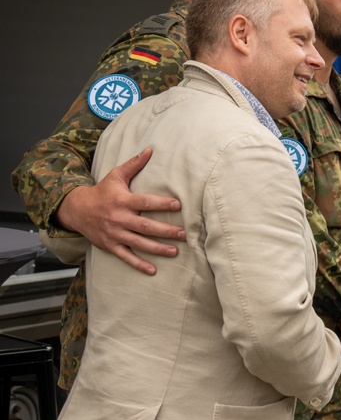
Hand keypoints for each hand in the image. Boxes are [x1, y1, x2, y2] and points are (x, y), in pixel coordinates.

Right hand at [55, 148, 184, 274]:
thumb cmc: (102, 191)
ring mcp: (114, 234)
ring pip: (139, 243)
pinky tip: (153, 270)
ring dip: (157, 249)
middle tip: (184, 234)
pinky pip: (126, 257)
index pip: (145, 202)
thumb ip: (134, 164)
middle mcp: (119, 219)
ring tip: (175, 251)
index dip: (162, 204)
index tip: (179, 205)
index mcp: (123, 201)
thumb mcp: (116, 176)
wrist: (76, 210)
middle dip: (166, 231)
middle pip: (146, 227)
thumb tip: (150, 149)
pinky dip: (139, 264)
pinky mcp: (110, 246)